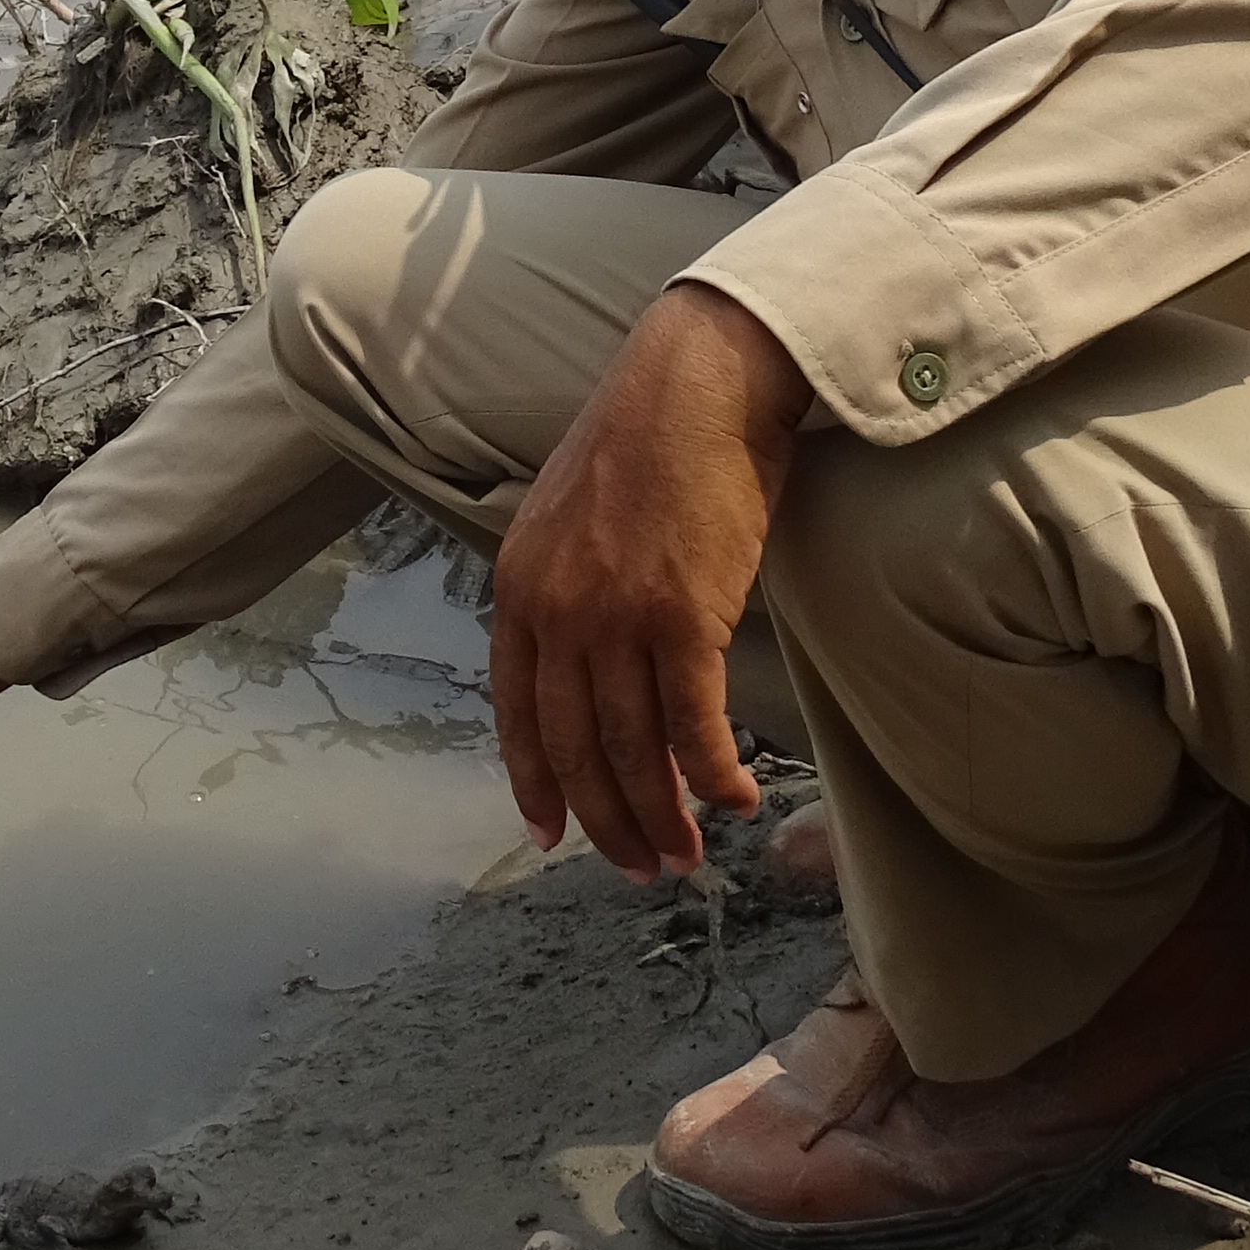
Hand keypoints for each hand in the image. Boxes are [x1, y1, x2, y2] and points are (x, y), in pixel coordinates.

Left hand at [488, 284, 800, 882]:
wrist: (698, 384)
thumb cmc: (650, 442)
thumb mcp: (572, 518)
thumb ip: (568, 588)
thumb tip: (592, 653)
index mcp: (519, 589)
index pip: (514, 712)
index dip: (535, 782)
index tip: (551, 833)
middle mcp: (556, 612)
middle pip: (573, 746)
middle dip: (606, 819)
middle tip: (641, 864)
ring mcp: (615, 618)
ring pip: (631, 749)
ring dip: (663, 814)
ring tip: (688, 855)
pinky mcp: (683, 619)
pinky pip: (693, 727)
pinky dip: (712, 776)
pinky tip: (734, 801)